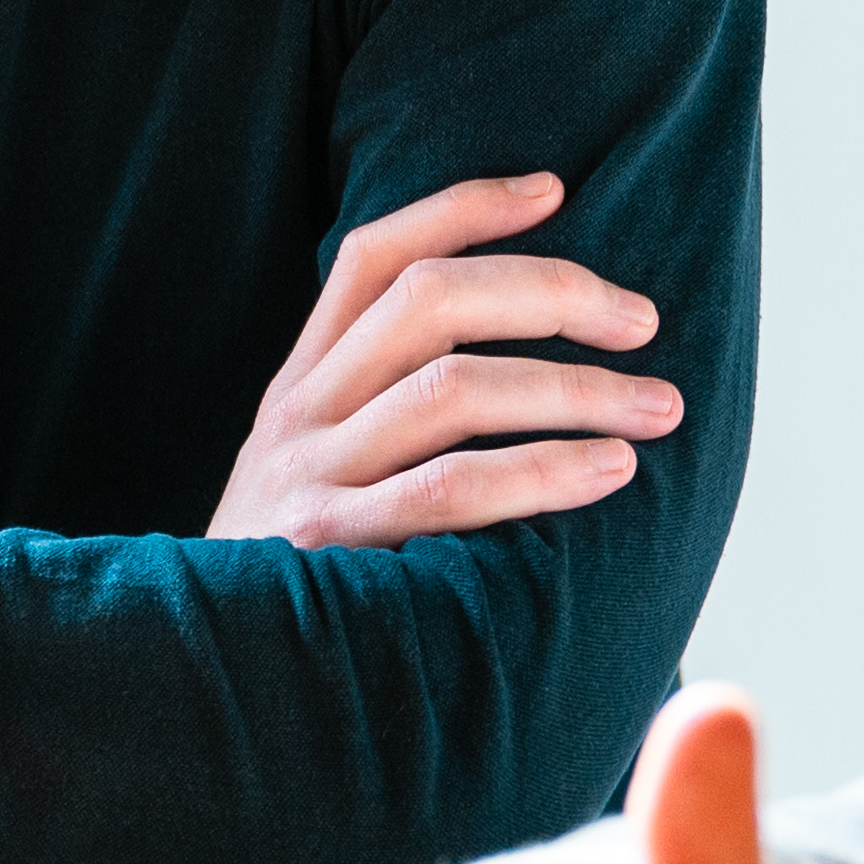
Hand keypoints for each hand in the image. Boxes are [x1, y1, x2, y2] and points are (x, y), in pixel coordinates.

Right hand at [205, 171, 681, 548]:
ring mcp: (311, 477)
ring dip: (574, 389)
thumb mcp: (312, 473)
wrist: (207, 674)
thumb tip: (522, 363)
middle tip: (642, 322)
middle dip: (549, 293)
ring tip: (657, 407)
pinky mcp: (332, 548)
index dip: (462, 208)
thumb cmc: (296, 577)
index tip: (554, 189)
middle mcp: (299, 414)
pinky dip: (544, 471)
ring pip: (452, 389)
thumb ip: (379, 415)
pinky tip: (610, 472)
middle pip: (429, 301)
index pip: (373, 258)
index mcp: (300, 384)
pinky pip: (452, 491)